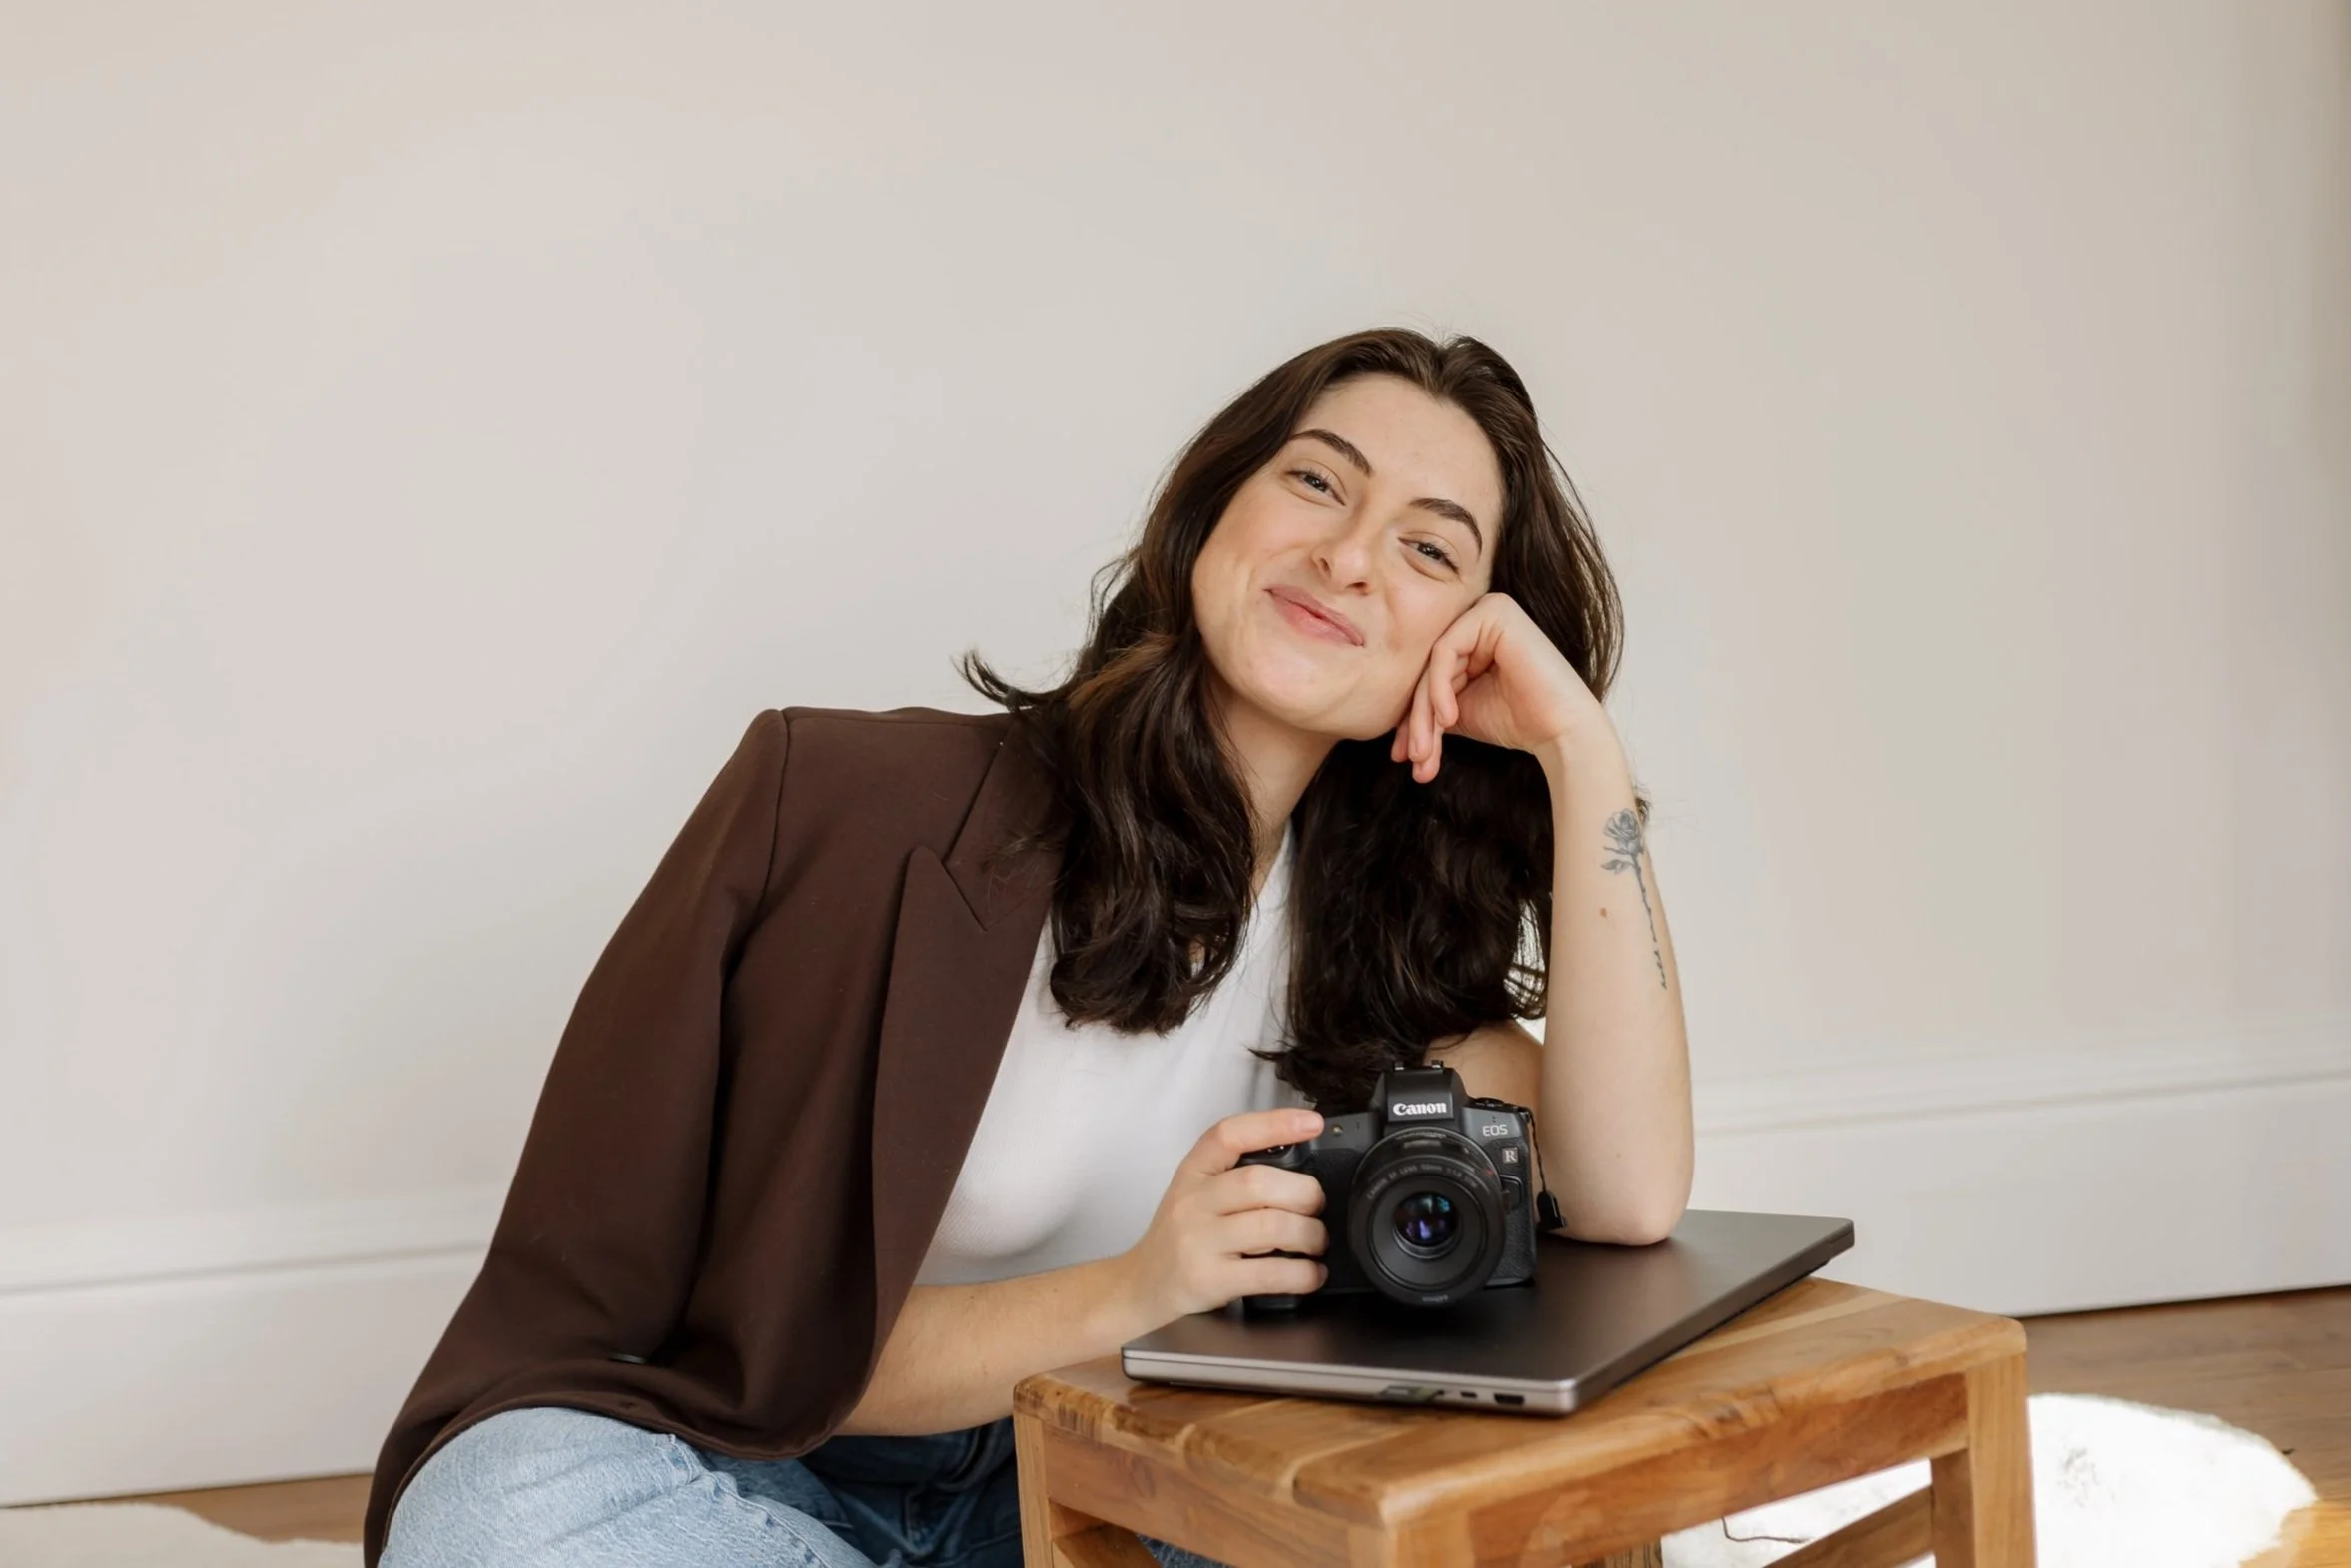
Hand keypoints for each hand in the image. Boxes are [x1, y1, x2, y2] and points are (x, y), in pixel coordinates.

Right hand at [1117, 1108, 1329, 1321]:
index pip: (1230, 1134)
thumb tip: (1303, 1166)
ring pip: (1271, 1227)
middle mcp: (1192, 1202)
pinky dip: (1303, 1274)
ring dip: (1310, 1235)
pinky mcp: (1209, 1280)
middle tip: (1317, 1207)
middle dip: (1306, 1194)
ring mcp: (1198, 1242)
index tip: (1311, 1123)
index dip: (1274, 1124)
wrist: (1142, 1284)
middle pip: (1259, 1183)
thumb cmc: (1181, 1235)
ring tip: (1316, 1242)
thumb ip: (1236, 1175)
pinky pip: (1269, 1274)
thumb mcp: (1196, 1192)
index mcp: (1193, 1172)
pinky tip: (1311, 1274)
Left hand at [1389, 592, 1609, 782]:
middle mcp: (1479, 619)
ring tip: (1425, 751)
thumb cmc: (1517, 722)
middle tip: (1413, 759)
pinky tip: (1448, 718)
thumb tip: (1391, 726)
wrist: (1561, 732)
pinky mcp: (1495, 612)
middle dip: (1417, 721)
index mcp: (1473, 638)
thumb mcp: (1460, 712)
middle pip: (1428, 670)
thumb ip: (1428, 705)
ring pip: (1432, 664)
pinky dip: (1439, 688)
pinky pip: (1446, 651)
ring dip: (1424, 713)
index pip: (1428, 676)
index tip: (1405, 757)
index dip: (1412, 718)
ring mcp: (1488, 611)